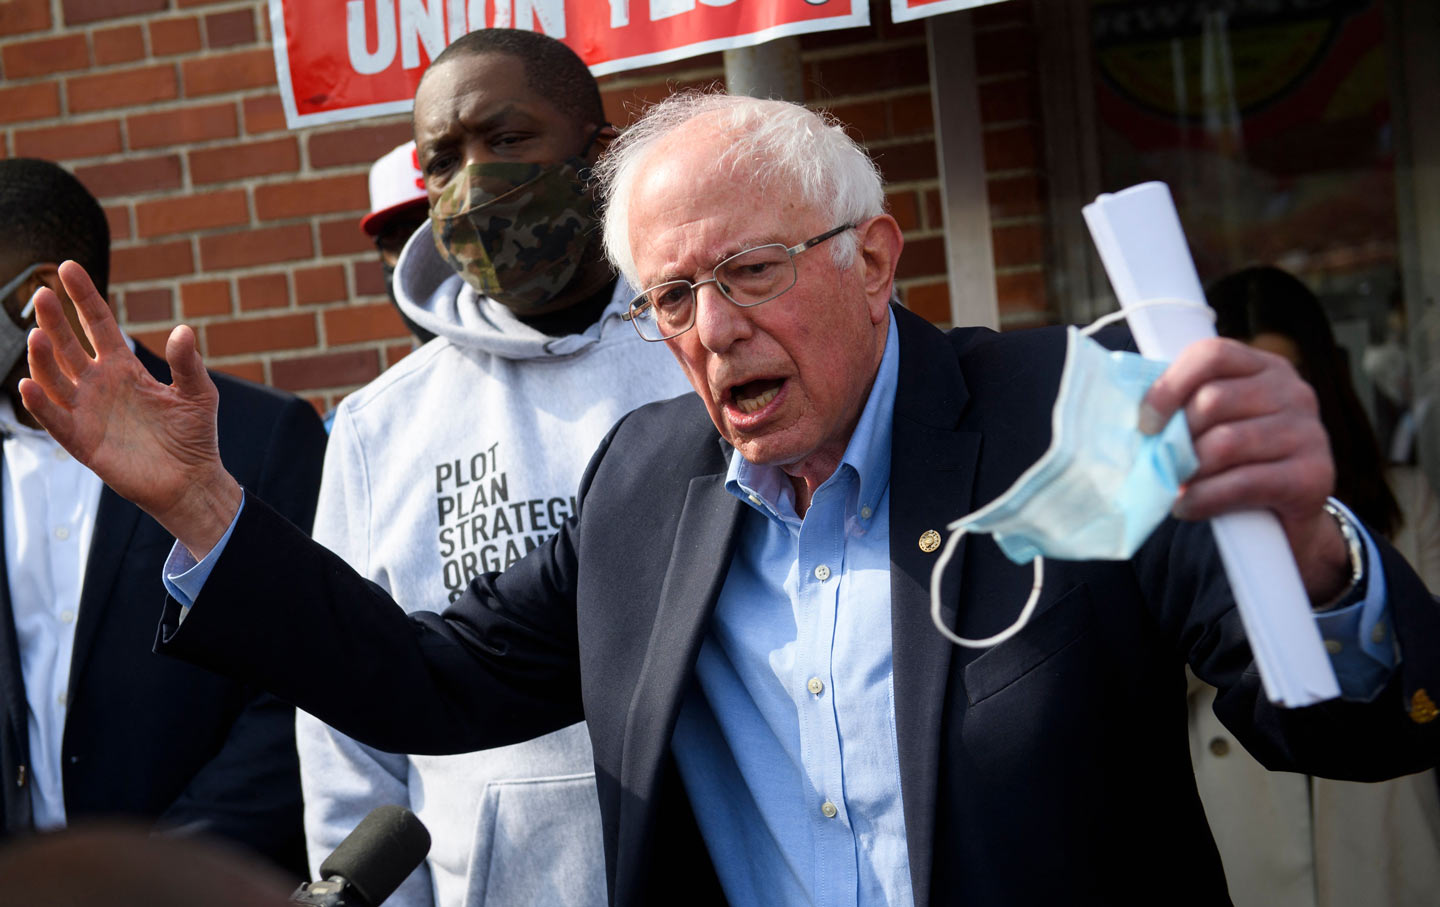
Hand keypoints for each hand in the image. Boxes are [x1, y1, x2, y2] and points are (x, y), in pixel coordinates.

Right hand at [18, 261, 240, 557]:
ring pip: (55, 377)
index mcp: (125, 368)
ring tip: (38, 334)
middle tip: (40, 293)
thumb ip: (187, 363)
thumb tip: (183, 330)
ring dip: (43, 358)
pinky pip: (53, 419)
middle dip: (54, 320)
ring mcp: (87, 411)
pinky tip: (29, 384)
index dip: (83, 297)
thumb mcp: (198, 393)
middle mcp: (100, 385)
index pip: (98, 324)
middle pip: (69, 345)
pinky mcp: (81, 440)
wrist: (190, 481)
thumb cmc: (194, 435)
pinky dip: (39, 403)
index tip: (67, 267)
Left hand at [1140, 337, 1349, 601]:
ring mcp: (1309, 432)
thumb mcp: (1213, 428)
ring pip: (1225, 443)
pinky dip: (1203, 498)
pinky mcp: (1314, 475)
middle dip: (1178, 438)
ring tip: (1175, 486)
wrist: (1286, 523)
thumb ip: (1183, 411)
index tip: (1145, 423)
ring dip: (1189, 471)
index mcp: (1264, 368)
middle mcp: (1294, 392)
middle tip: (1164, 464)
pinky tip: (1187, 506)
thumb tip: (1131, 419)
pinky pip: (1243, 483)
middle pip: (1213, 400)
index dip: (1169, 386)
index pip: (1211, 355)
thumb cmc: (1235, 466)